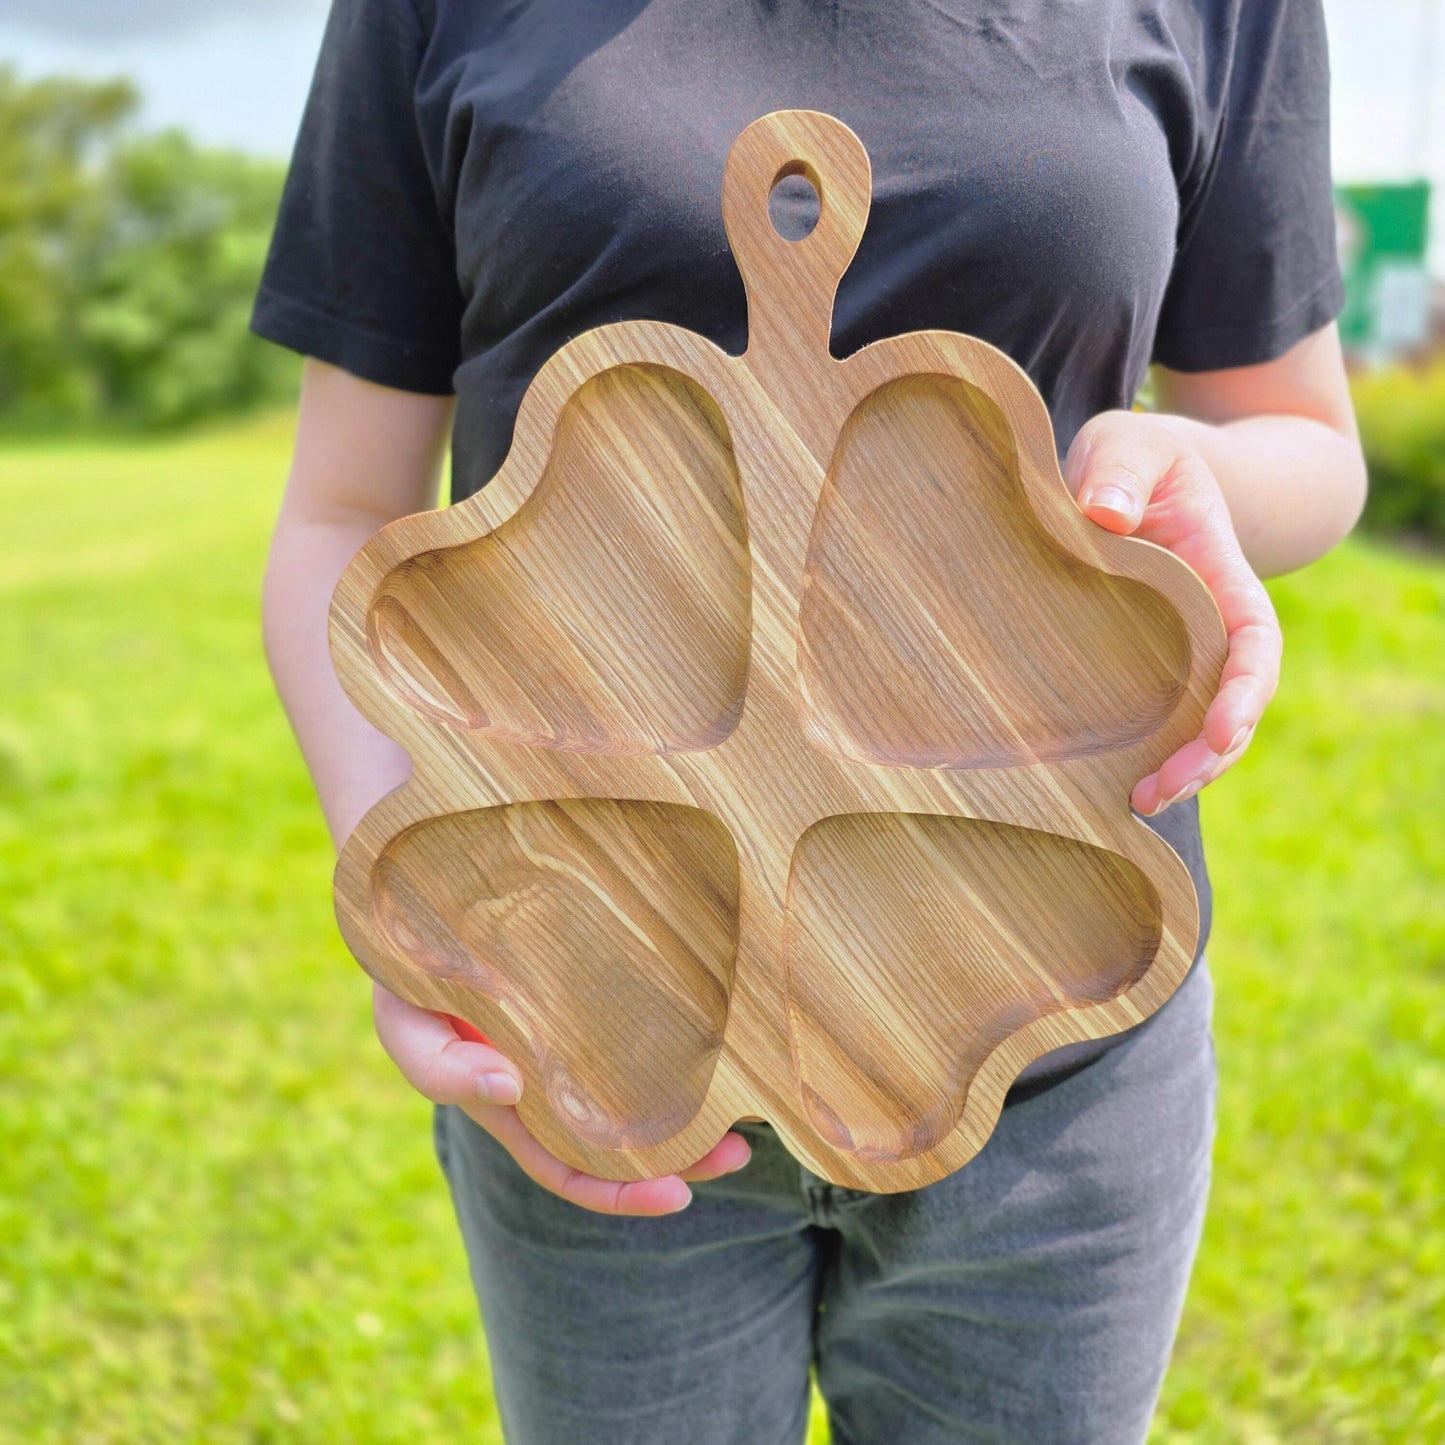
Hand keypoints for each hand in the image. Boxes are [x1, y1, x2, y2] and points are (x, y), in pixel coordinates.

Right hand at [371, 982, 751, 1213]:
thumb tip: (511, 1090)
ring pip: (640, 1091)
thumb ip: (443, 1067)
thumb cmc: (406, 976)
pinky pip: (641, 1033)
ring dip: (691, 1108)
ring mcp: (576, 1041)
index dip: (620, 1192)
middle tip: (737, 1153)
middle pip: (620, 1141)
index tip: (679, 1195)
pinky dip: (679, 1047)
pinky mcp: (594, 996)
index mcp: (511, 1107)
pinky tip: (719, 1042)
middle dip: (680, 1157)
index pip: (569, 1168)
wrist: (419, 906)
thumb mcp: (405, 1026)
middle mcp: (551, 1083)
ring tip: (742, 1110)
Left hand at [1063, 409, 1281, 815]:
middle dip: (1210, 753)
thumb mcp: (1129, 444)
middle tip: (1158, 790)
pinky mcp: (1151, 663)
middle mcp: (1213, 621)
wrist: (1136, 470)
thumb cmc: (1138, 457)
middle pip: (1236, 700)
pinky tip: (1117, 786)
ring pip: (1204, 721)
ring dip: (1184, 767)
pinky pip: (1165, 717)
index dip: (1244, 690)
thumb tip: (1103, 515)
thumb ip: (1122, 470)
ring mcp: (1186, 647)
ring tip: (1139, 801)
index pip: (1253, 640)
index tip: (1220, 730)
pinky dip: (1153, 754)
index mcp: (1220, 575)